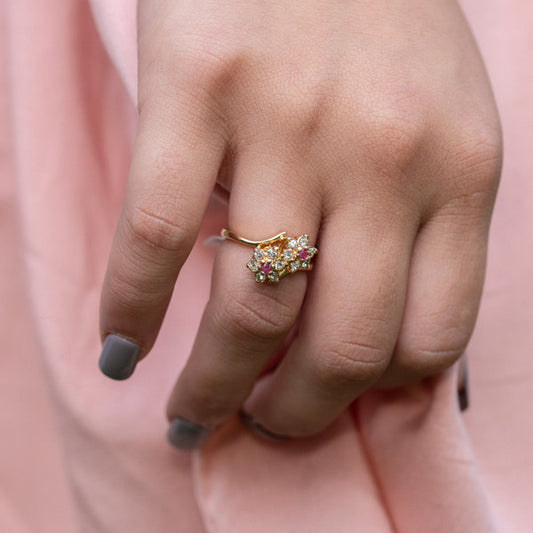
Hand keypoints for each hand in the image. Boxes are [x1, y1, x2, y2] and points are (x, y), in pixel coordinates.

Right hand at [98, 0, 500, 445]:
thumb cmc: (380, 29)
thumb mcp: (439, 128)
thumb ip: (417, 230)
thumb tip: (366, 333)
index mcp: (460, 175)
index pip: (431, 336)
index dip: (373, 389)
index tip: (328, 396)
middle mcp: (387, 159)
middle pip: (342, 345)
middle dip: (291, 414)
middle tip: (253, 425)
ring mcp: (291, 125)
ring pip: (250, 309)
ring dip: (210, 385)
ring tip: (187, 412)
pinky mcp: (200, 89)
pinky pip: (162, 238)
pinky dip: (132, 308)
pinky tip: (118, 345)